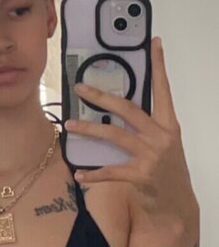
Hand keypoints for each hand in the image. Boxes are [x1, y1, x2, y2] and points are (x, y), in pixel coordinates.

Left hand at [64, 37, 197, 221]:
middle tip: (80, 88)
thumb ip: (147, 125)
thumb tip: (118, 106)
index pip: (163, 89)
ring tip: (69, 125)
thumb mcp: (163, 143)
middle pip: (128, 109)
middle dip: (102, 97)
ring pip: (114, 135)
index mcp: (168, 125)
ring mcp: (151, 156)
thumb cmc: (166, 169)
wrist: (176, 203)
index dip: (158, 66)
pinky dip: (93, 174)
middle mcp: (161, 136)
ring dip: (89, 129)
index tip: (154, 42)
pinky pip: (111, 171)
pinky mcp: (141, 176)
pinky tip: (79, 173)